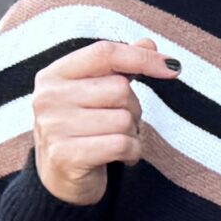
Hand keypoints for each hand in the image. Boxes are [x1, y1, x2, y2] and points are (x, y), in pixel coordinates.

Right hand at [30, 35, 180, 206]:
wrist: (60, 177)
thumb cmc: (84, 127)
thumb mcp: (95, 91)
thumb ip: (120, 66)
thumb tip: (148, 43)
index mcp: (54, 74)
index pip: (104, 53)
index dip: (142, 57)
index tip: (172, 67)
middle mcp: (48, 98)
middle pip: (120, 89)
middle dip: (133, 108)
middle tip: (119, 122)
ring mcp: (54, 127)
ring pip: (124, 119)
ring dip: (132, 133)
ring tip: (115, 140)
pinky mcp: (66, 156)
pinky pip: (123, 144)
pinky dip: (132, 152)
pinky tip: (121, 156)